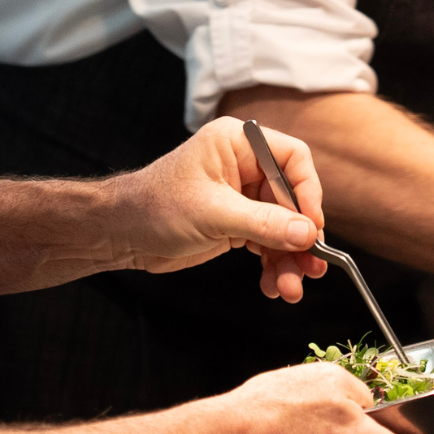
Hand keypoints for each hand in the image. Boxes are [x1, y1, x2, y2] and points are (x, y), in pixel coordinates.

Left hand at [106, 116, 328, 299]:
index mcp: (238, 144)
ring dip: (288, 259)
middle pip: (292, 199)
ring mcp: (242, 196)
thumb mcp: (213, 214)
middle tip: (311, 268)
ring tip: (290, 289)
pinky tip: (272, 285)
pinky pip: (268, 242)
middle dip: (300, 237)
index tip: (312, 227)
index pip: (292, 159)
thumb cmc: (155, 207)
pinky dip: (273, 264)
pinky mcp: (237, 223)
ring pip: (283, 226)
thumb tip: (307, 233)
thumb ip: (263, 223)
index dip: (308, 193)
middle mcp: (245, 166)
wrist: (121, 233)